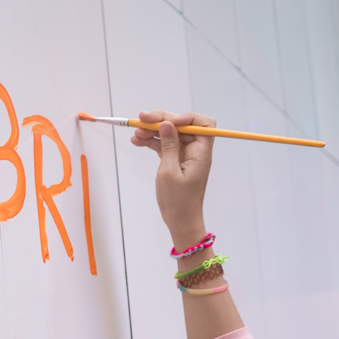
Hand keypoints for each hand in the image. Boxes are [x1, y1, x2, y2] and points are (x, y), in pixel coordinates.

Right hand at [129, 110, 214, 249]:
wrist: (180, 221)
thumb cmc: (178, 201)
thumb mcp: (170, 171)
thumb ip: (169, 145)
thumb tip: (167, 123)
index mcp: (201, 152)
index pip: (203, 124)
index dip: (187, 117)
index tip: (169, 122)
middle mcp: (196, 150)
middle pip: (181, 125)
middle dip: (162, 120)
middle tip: (141, 119)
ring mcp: (185, 155)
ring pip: (170, 134)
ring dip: (153, 131)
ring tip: (135, 133)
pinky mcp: (176, 160)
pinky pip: (164, 145)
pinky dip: (152, 142)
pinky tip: (138, 141)